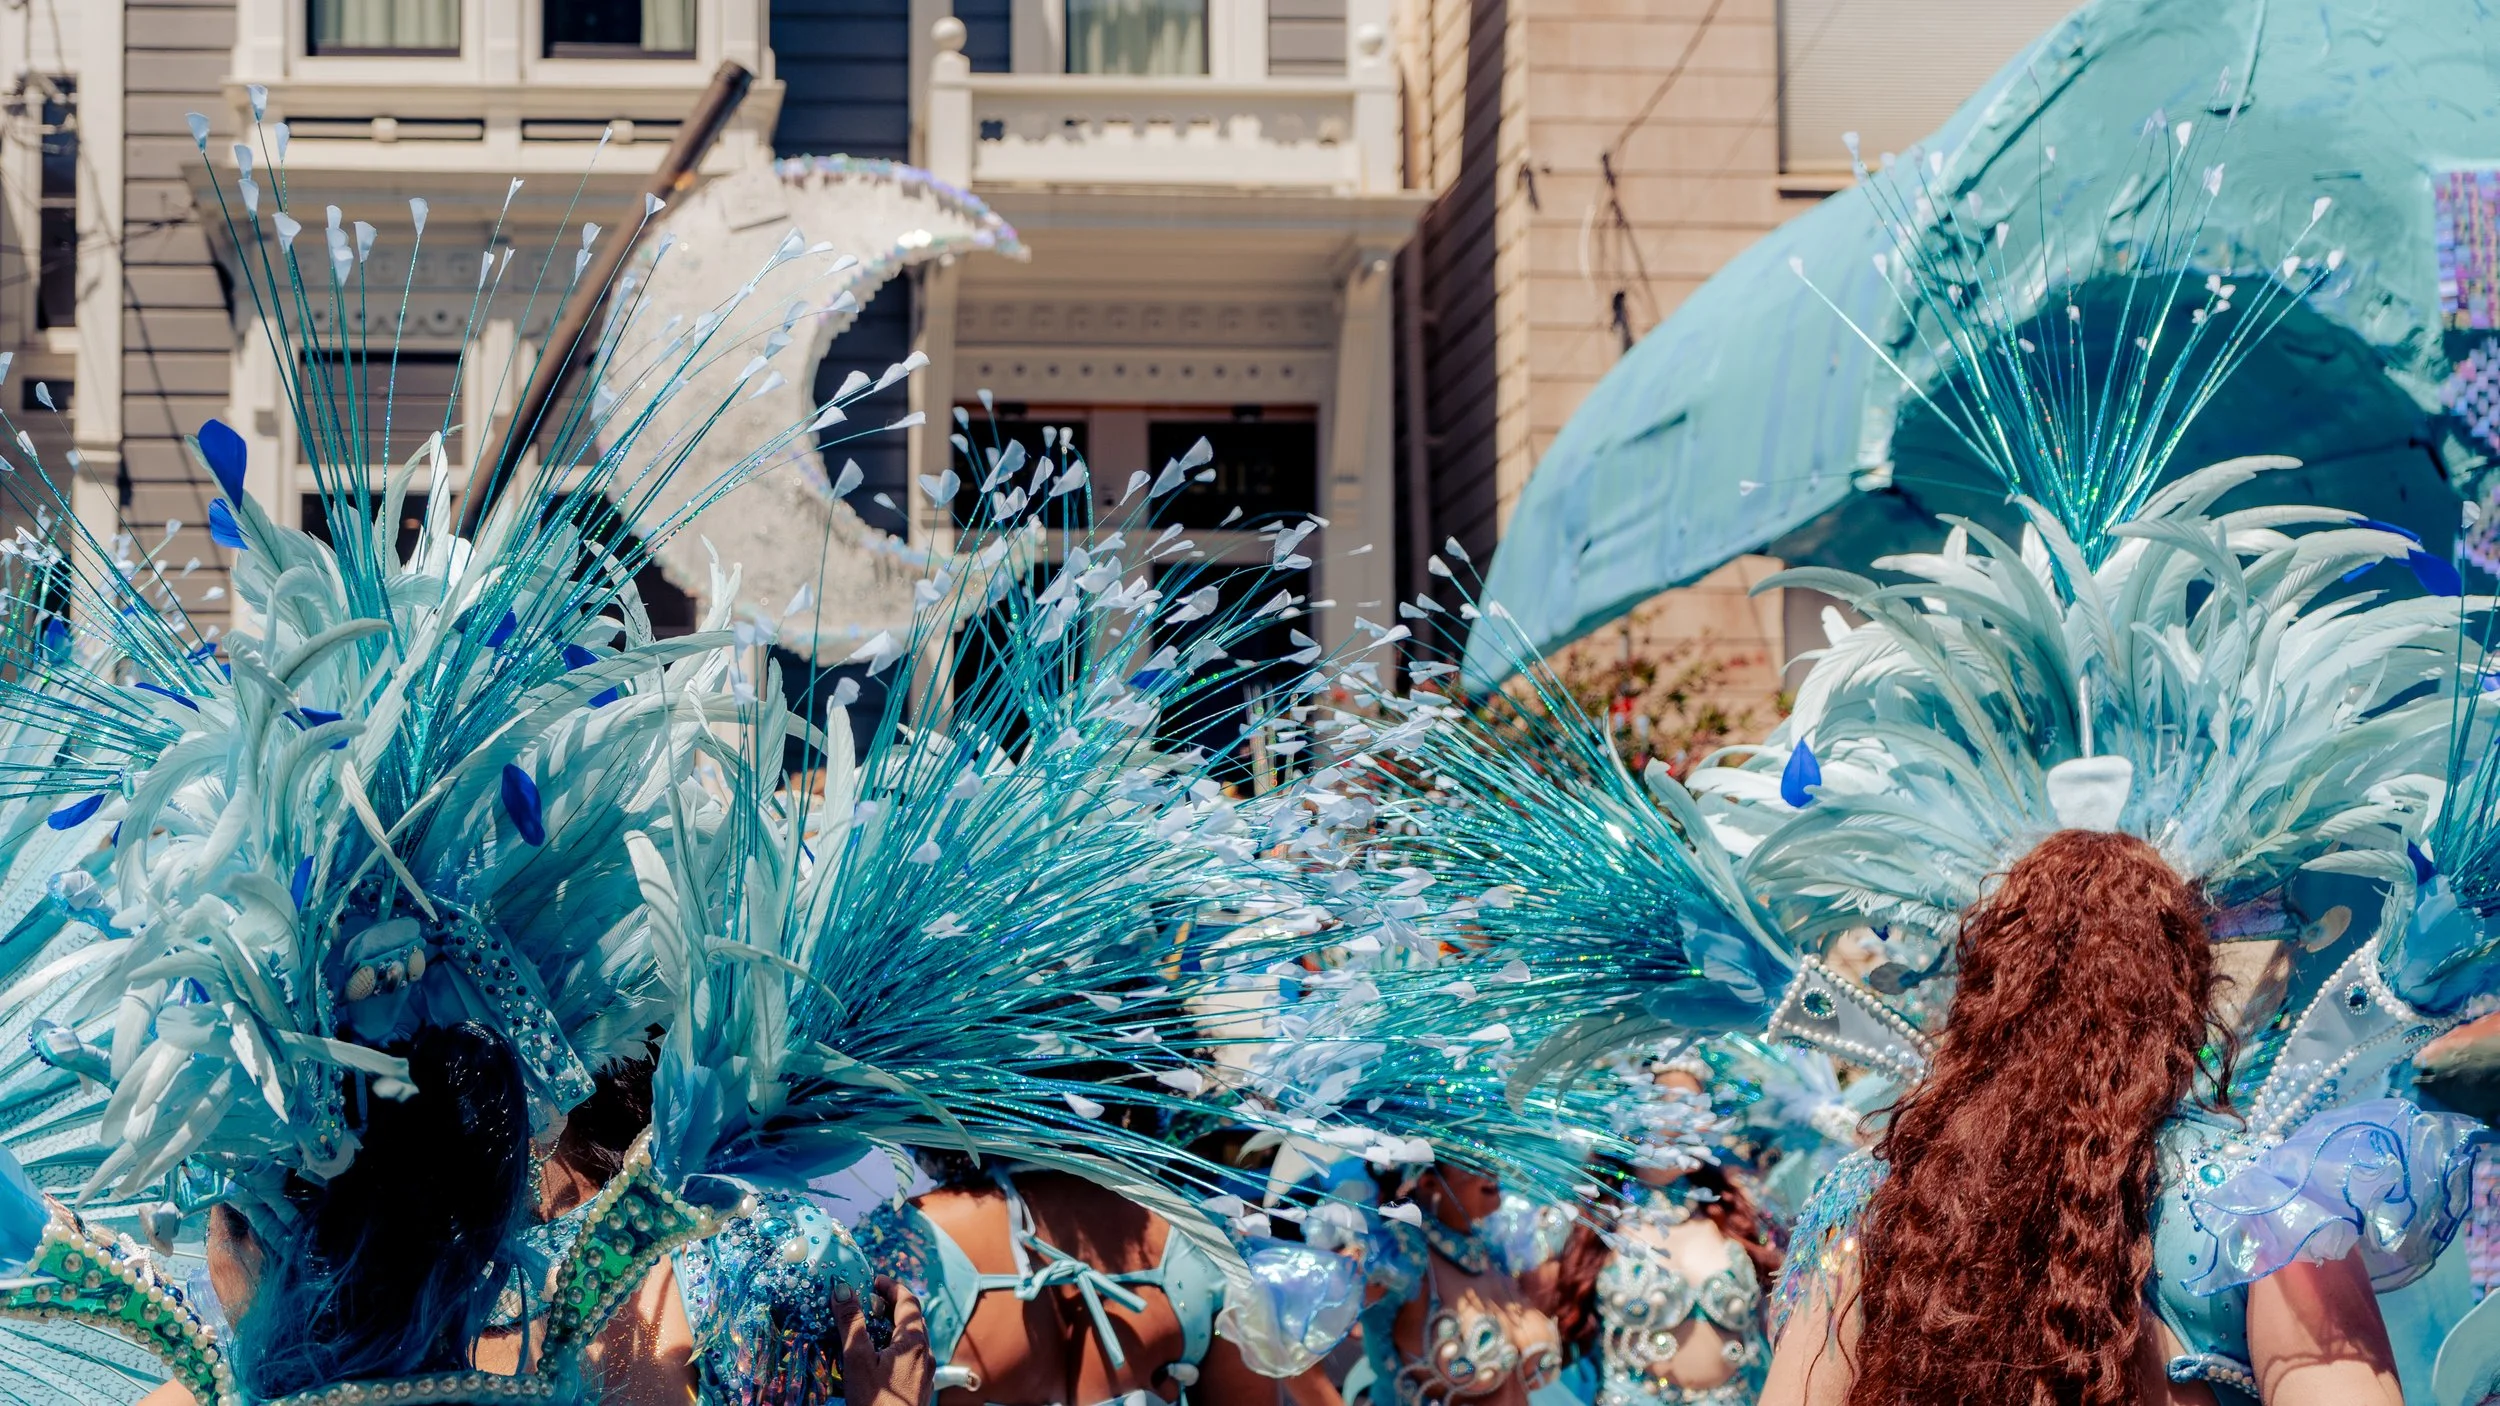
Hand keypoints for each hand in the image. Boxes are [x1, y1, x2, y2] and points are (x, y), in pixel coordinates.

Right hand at [837, 1274, 933, 1405]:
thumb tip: (843, 1288)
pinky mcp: (920, 1388)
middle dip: (890, 1306)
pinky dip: (894, 1348)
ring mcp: (926, 1372)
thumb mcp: (858, 1359)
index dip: (891, 1286)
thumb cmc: (876, 1401)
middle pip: (912, 1319)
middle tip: (866, 1302)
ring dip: (891, 1328)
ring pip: (912, 1340)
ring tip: (867, 1329)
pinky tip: (876, 1360)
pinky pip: (910, 1358)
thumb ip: (851, 1322)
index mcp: (915, 1341)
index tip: (873, 1280)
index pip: (908, 1301)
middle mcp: (926, 1353)